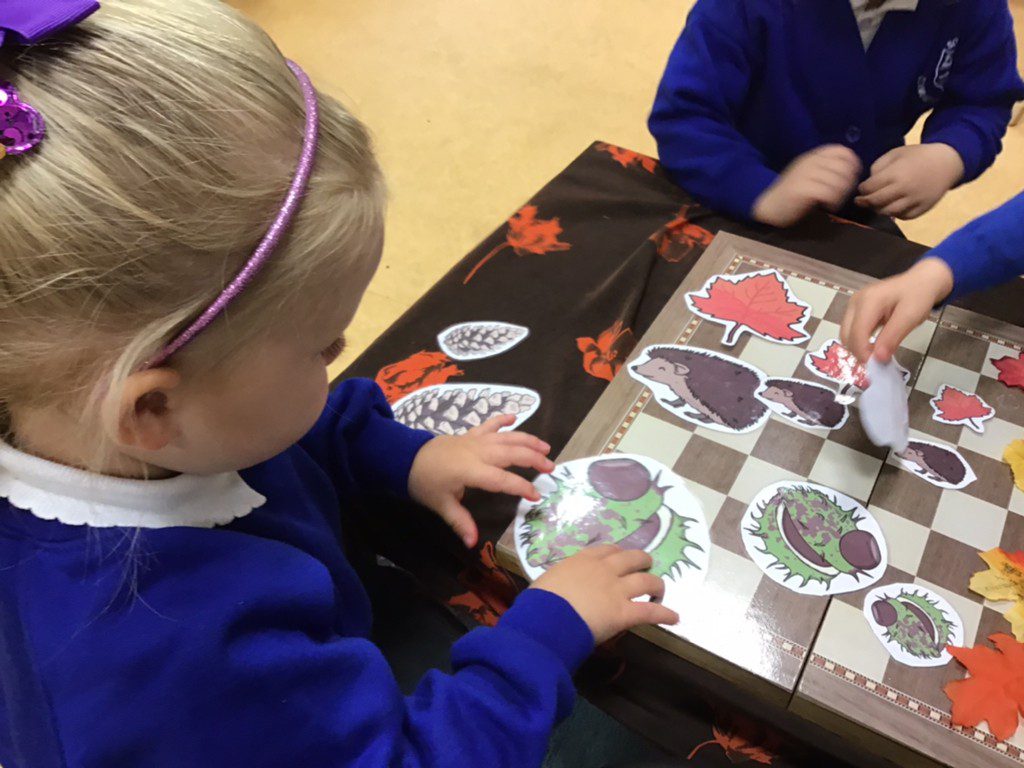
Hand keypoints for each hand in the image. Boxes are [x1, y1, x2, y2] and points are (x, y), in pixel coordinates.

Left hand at [408, 414, 553, 547]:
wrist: (405, 458)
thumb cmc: (425, 483)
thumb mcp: (441, 505)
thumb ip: (460, 522)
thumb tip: (472, 543)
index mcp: (471, 471)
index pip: (503, 480)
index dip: (521, 487)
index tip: (536, 496)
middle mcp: (478, 452)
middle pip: (511, 453)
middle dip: (533, 459)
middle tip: (551, 468)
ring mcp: (475, 440)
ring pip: (506, 437)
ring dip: (527, 440)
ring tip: (546, 447)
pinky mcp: (470, 434)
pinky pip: (489, 424)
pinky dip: (502, 420)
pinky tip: (514, 416)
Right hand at [531, 546, 678, 643]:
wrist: (547, 617)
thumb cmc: (539, 601)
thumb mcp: (547, 582)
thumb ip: (560, 581)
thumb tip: (557, 591)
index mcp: (583, 560)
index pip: (606, 550)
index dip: (617, 553)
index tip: (620, 557)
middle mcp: (604, 570)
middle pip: (632, 558)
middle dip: (642, 561)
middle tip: (646, 565)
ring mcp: (617, 590)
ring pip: (646, 580)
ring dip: (656, 583)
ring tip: (660, 589)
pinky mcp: (625, 612)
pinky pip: (650, 611)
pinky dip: (665, 614)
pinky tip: (675, 618)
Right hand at [752, 145, 860, 226]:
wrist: (768, 204)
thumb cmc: (791, 192)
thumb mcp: (808, 173)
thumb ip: (825, 167)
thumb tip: (851, 169)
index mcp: (813, 156)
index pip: (842, 151)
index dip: (853, 164)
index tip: (851, 177)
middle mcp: (810, 162)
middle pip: (844, 168)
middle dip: (849, 183)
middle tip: (842, 194)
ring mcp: (805, 174)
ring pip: (838, 181)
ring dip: (841, 194)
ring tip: (834, 201)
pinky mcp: (802, 189)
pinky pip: (829, 193)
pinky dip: (833, 201)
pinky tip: (828, 206)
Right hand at [841, 257, 953, 362]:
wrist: (921, 281)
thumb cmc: (918, 297)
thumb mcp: (910, 317)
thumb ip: (892, 337)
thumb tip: (878, 359)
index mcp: (868, 301)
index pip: (857, 333)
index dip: (863, 353)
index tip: (877, 367)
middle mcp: (855, 302)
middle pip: (846, 335)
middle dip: (859, 352)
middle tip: (878, 363)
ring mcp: (853, 305)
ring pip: (846, 335)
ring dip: (858, 348)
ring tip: (877, 355)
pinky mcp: (856, 310)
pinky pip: (851, 330)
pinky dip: (860, 342)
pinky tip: (874, 345)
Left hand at [855, 143, 963, 219]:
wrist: (947, 162)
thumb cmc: (917, 156)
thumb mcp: (895, 153)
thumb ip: (878, 167)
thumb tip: (868, 183)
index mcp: (895, 174)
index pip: (869, 188)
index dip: (862, 189)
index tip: (861, 189)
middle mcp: (904, 189)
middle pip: (875, 202)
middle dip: (864, 202)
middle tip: (860, 201)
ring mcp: (914, 201)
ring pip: (887, 212)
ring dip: (878, 209)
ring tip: (875, 204)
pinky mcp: (922, 209)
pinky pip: (903, 217)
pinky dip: (894, 214)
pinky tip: (892, 206)